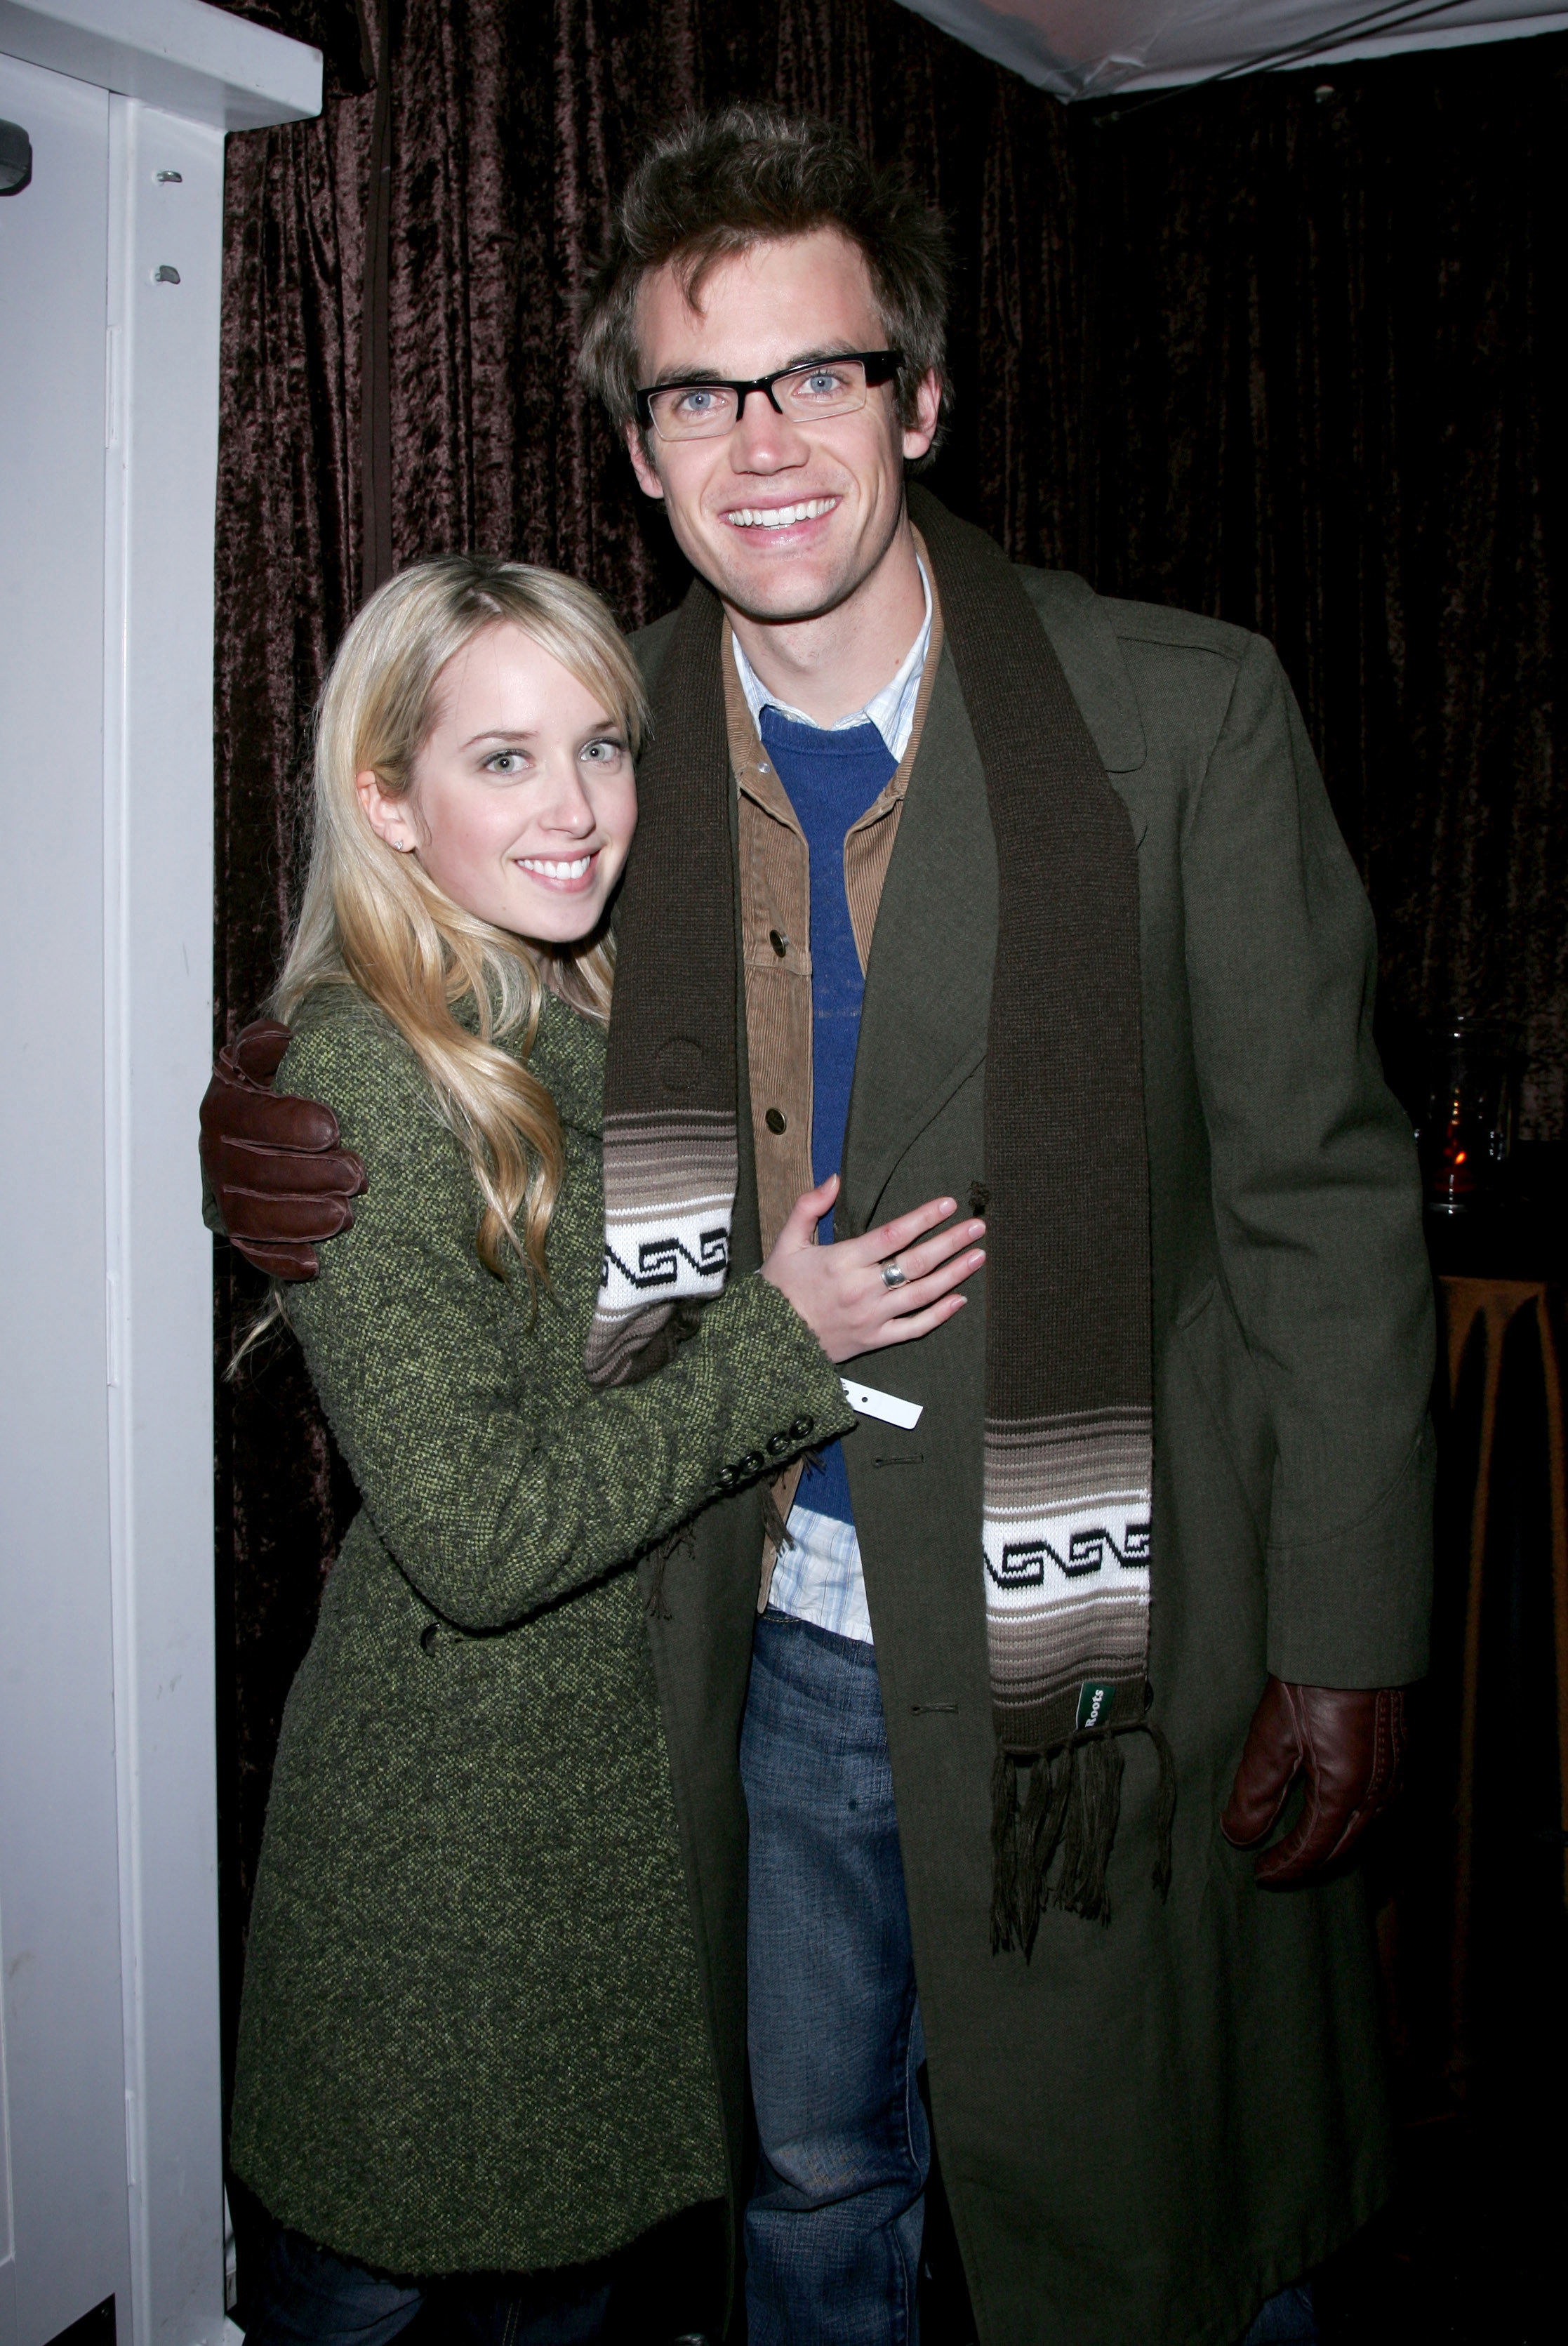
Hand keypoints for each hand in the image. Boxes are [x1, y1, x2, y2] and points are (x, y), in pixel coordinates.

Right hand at [200, 1018, 367, 1279]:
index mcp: (225, 1103)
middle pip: (252, 1172)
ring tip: (346, 1215)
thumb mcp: (279, 1052)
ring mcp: (224, 1191)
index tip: (334, 1128)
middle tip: (358, 1176)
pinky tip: (314, 1264)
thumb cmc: (291, 1078)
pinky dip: (281, 1261)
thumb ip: (273, 1044)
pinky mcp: (238, 1227)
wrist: (282, 1116)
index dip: (288, 1125)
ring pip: (250, 1217)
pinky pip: (253, 1251)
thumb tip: (280, 1040)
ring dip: (299, 1221)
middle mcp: (215, 1150)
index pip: (247, 1118)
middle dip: (309, 1177)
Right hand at [760, 1177, 984, 1364]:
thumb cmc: (778, 1289)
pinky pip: (914, 1329)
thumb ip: (809, 1206)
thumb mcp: (786, 1242)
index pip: (892, 1234)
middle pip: (916, 1262)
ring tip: (977, 1256)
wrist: (766, 1339)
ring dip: (954, 1274)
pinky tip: (959, 1300)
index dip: (922, 1218)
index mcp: (841, 1261)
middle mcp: (861, 1289)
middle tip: (977, 1227)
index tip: (947, 1205)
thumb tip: (835, 1180)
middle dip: (950, 1242)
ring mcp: (871, 1317)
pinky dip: (939, 1315)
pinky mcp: (874, 1340)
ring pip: (922, 1294)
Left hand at [1221, 1677, 1409, 1886]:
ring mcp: (1394, 1774)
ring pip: (1367, 1828)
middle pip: (1344, 1846)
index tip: (1261, 1873)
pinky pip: (1381, 1805)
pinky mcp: (1400, 1755)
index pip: (1313, 1849)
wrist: (1354, 1641)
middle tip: (1278, 1867)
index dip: (1285, 1866)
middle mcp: (1377, 1792)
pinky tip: (1341, 1810)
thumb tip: (1239, 1837)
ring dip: (1335, 1843)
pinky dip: (1356, 1820)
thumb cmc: (1312, 1685)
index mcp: (1344, 1793)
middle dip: (1310, 1862)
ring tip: (1306, 1846)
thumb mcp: (1272, 1740)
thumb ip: (1255, 1795)